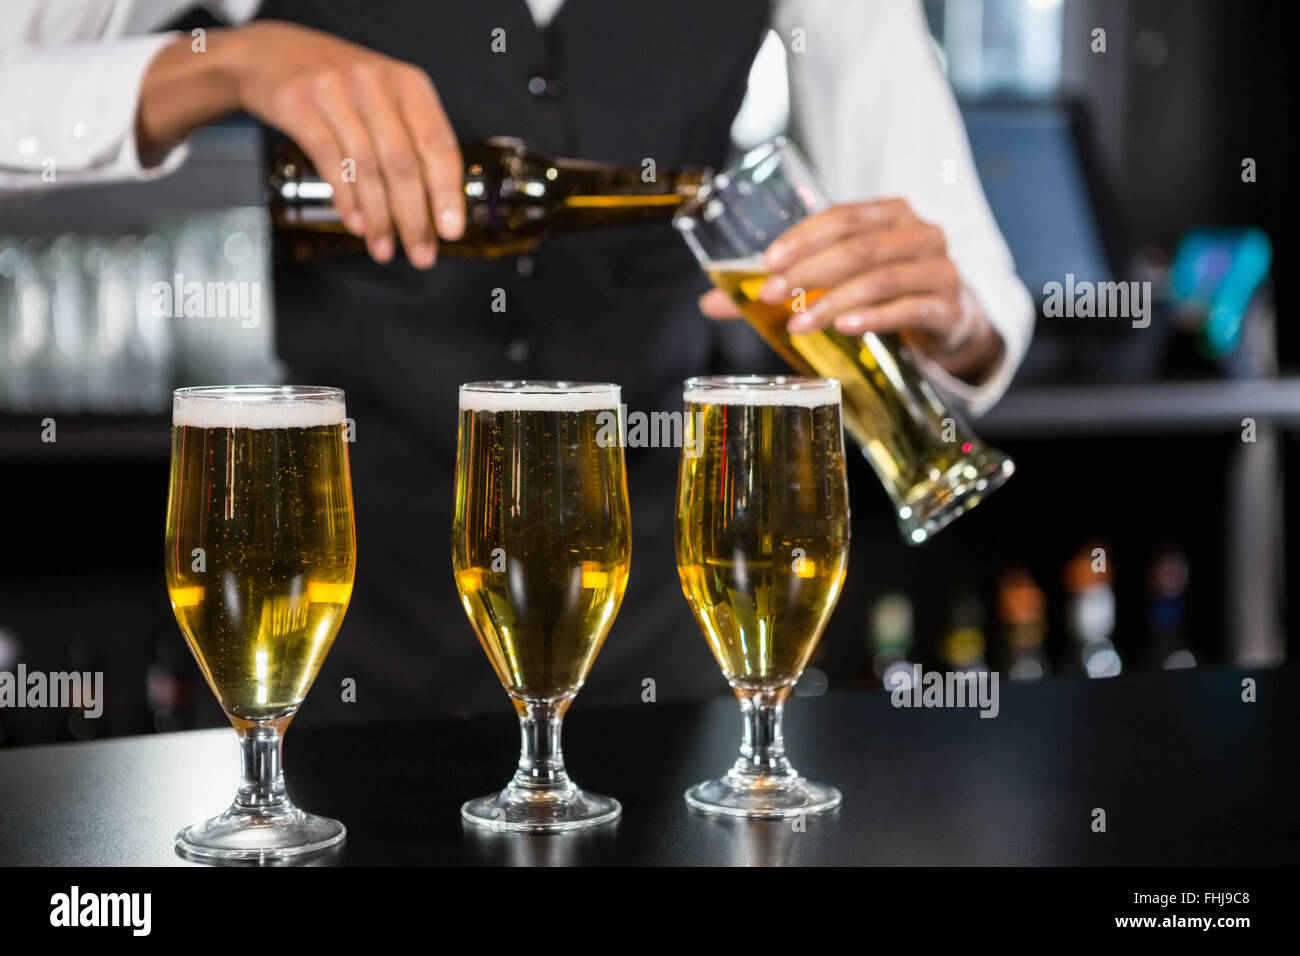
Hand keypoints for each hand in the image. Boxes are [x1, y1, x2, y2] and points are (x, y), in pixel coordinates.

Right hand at [138, 23, 463, 267]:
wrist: (272, 53)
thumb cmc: (340, 86)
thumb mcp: (385, 98)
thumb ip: (411, 141)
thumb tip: (433, 208)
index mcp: (409, 83)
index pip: (438, 144)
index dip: (447, 192)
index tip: (451, 231)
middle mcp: (375, 83)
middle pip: (404, 163)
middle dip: (414, 218)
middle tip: (421, 254)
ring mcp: (335, 91)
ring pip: (367, 168)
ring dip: (380, 219)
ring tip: (385, 250)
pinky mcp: (299, 105)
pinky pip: (330, 162)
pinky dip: (347, 200)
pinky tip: (357, 225)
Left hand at [699, 199, 1002, 382]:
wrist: (948, 319)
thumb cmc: (885, 290)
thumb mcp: (838, 279)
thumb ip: (780, 286)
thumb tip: (711, 302)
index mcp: (890, 213)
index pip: (842, 216)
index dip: (804, 238)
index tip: (768, 262)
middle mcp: (920, 232)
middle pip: (859, 247)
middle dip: (810, 271)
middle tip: (773, 297)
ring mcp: (939, 268)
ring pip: (881, 278)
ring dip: (834, 301)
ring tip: (799, 325)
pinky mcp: (947, 305)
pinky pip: (908, 309)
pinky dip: (873, 317)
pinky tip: (844, 328)